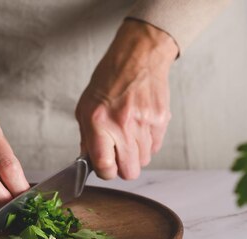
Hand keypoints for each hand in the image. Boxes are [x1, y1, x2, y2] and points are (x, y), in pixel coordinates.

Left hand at [75, 20, 177, 179]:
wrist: (138, 58)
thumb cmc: (109, 80)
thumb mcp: (85, 108)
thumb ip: (87, 137)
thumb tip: (89, 161)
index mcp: (100, 123)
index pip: (106, 167)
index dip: (105, 173)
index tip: (104, 167)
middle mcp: (123, 126)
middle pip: (130, 171)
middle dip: (122, 168)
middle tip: (117, 155)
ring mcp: (145, 124)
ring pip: (144, 161)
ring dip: (135, 155)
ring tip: (128, 136)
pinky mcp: (161, 121)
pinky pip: (155, 147)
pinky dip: (147, 144)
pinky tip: (140, 128)